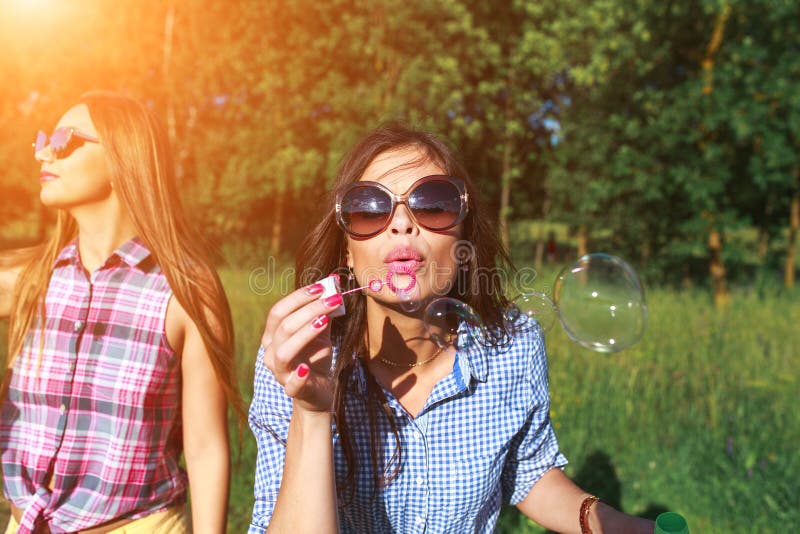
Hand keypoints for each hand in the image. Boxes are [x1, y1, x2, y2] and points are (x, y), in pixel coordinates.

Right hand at [261, 282, 340, 411]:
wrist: (318, 390)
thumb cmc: (315, 357)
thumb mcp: (320, 331)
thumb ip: (324, 309)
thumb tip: (335, 281)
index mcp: (273, 336)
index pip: (279, 311)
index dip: (299, 297)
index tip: (322, 287)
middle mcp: (270, 353)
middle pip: (284, 327)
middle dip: (309, 309)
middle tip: (334, 299)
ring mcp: (280, 373)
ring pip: (284, 351)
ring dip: (305, 333)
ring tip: (325, 321)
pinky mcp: (293, 391)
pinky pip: (291, 385)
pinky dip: (298, 376)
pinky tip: (306, 368)